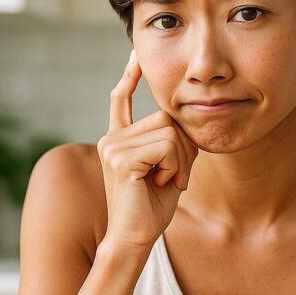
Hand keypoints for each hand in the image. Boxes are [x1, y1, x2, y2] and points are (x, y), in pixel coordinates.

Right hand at [97, 50, 198, 250]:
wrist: (133, 240)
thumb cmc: (150, 209)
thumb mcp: (166, 169)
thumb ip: (171, 143)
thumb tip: (185, 119)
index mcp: (117, 139)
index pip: (121, 99)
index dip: (130, 76)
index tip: (136, 55)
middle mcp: (110, 139)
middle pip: (165, 117)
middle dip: (183, 147)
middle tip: (176, 175)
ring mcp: (113, 147)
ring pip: (169, 131)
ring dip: (181, 159)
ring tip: (167, 181)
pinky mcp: (121, 159)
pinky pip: (166, 146)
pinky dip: (175, 166)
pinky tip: (163, 183)